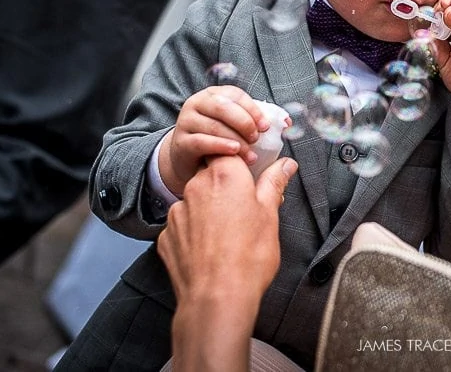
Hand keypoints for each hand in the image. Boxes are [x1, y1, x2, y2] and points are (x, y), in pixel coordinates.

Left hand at [158, 156, 297, 371]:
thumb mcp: (270, 215)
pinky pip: (182, 225)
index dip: (240, 160)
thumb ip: (274, 184)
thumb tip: (285, 165)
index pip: (228, 151)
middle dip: (226, 186)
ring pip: (195, 200)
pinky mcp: (165, 236)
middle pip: (210, 174)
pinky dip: (194, 231)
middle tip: (245, 208)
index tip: (251, 172)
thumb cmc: (249, 257)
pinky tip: (210, 248)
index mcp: (225, 175)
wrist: (216, 299)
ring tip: (227, 233)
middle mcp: (196, 187)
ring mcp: (177, 213)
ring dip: (209, 208)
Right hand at [161, 86, 270, 194]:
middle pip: (224, 108)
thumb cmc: (218, 137)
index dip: (253, 110)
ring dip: (237, 140)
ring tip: (251, 154)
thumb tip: (287, 122)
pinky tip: (234, 154)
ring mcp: (187, 121)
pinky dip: (221, 147)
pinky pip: (202, 142)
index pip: (236, 95)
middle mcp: (198, 103)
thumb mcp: (236, 125)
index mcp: (215, 94)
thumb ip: (258, 120)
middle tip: (257, 139)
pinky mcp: (181, 141)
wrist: (188, 156)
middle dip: (244, 123)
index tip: (266, 127)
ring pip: (214, 127)